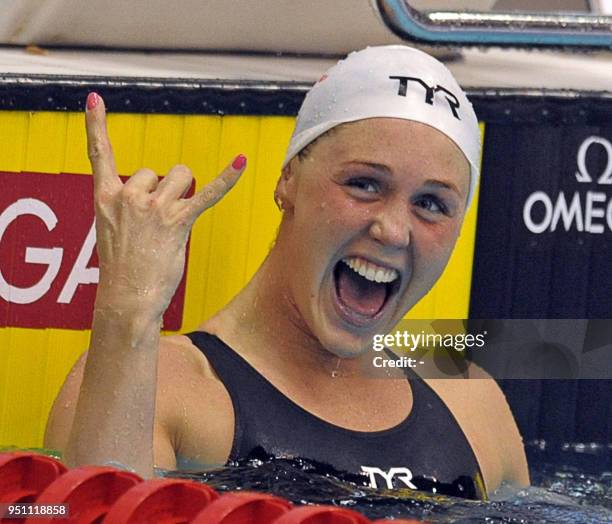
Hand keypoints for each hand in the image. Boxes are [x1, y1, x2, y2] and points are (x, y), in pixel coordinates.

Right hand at [85, 92, 245, 319]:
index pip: (99, 154)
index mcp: (105, 197)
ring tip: (171, 225)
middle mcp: (128, 196)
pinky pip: (207, 194)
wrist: (126, 298)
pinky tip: (242, 161)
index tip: (95, 98)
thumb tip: (159, 191)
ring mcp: (153, 208)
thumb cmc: (122, 269)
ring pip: (182, 177)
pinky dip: (227, 178)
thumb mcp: (112, 230)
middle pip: (158, 171)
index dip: (95, 125)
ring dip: (183, 194)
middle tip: (155, 227)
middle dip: (164, 192)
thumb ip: (128, 205)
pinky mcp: (178, 221)